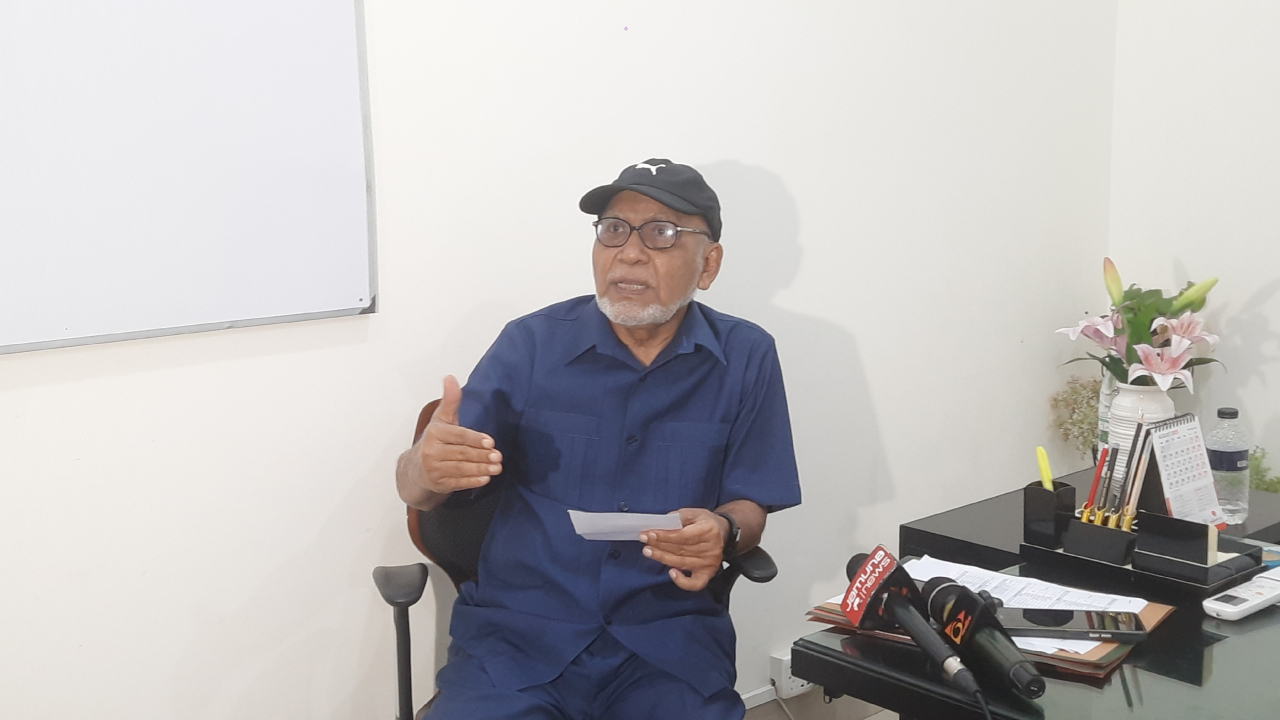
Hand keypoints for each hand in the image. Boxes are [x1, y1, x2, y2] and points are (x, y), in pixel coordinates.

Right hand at [413, 375, 502, 495]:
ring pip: (461, 469)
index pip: (458, 436)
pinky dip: (472, 482)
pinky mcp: (438, 483)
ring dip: (480, 469)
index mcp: (435, 433)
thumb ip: (451, 400)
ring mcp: (434, 469)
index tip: (490, 442)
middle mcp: (432, 451)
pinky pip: (458, 483)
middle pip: (461, 453)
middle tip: (498, 456)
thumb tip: (450, 378)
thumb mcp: (441, 419)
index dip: (475, 439)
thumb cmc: (433, 441)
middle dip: (481, 456)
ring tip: (497, 468)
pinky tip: (485, 479)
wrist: (414, 469)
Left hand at [639, 508, 727, 591]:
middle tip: (644, 541)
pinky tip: (671, 573)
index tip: (650, 534)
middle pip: (680, 549)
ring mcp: (709, 563)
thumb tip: (663, 523)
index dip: (664, 536)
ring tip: (649, 551)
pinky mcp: (708, 573)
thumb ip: (680, 516)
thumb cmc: (707, 523)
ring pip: (681, 563)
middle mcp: (711, 548)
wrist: (724, 532)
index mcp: (709, 530)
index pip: (682, 535)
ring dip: (662, 557)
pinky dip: (682, 581)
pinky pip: (695, 583)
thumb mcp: (695, 513)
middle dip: (659, 545)